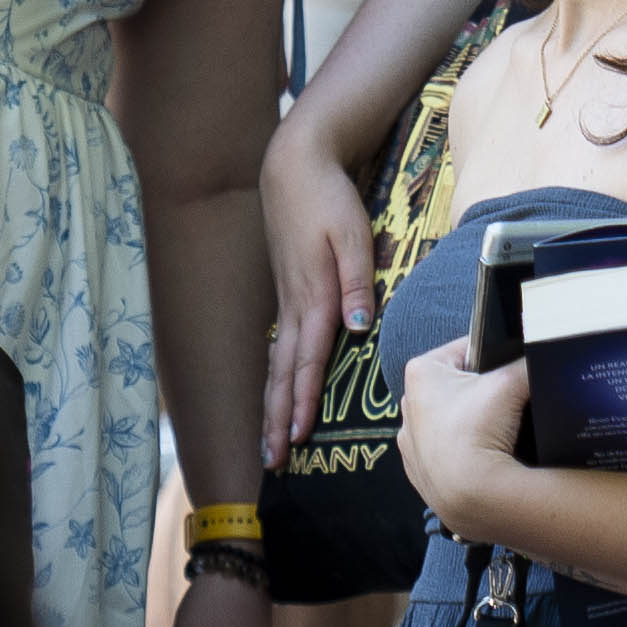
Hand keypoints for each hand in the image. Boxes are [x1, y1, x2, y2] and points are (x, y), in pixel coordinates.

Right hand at [260, 127, 381, 464]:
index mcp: (313, 296)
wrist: (293, 166)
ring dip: (273, 404)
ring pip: (278, 363)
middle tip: (271, 460)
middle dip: (277, 418)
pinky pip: (282, 347)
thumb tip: (357, 329)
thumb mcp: (352, 235)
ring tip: (268, 441)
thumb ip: (357, 283)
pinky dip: (278, 378)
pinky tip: (278, 394)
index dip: (302, 401)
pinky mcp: (289, 293)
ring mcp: (288, 300)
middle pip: (283, 373)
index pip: (307, 360)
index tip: (297, 438)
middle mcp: (295, 305)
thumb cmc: (327, 199)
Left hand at [393, 341, 530, 541]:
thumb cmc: (478, 431)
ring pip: (452, 420)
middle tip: (507, 403)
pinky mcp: (420, 471)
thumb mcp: (511, 384)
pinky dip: (464, 452)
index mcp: (422, 373)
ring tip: (497, 434)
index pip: (465, 350)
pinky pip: (447, 452)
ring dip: (473, 423)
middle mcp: (409, 404)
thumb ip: (528, 363)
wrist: (468, 494)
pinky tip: (482, 457)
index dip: (494, 356)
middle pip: (458, 386)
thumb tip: (543, 357)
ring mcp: (412, 441)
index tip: (511, 370)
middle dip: (483, 391)